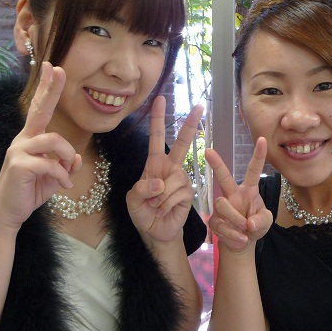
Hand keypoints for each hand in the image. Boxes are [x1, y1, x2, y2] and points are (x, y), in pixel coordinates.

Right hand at [0, 62, 82, 233]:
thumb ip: (64, 165)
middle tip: (59, 69)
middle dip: (51, 89)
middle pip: (39, 110)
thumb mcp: (52, 177)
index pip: (38, 109)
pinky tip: (63, 186)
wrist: (8, 213)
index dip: (46, 89)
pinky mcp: (19, 165)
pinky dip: (62, 175)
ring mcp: (18, 151)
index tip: (52, 67)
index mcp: (29, 139)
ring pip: (53, 140)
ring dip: (68, 156)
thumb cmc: (28, 192)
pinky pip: (50, 164)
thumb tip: (77, 157)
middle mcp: (22, 140)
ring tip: (68, 173)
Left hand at [127, 96, 203, 243]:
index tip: (160, 99)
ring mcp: (181, 179)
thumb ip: (140, 190)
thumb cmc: (143, 212)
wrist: (155, 231)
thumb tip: (160, 183)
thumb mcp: (132, 201)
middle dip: (190, 124)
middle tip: (199, 106)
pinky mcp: (188, 192)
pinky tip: (164, 210)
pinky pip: (177, 193)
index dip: (158, 118)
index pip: (156, 137)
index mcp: (154, 163)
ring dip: (159, 198)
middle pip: (182, 143)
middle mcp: (170, 167)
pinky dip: (166, 204)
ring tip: (155, 206)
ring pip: (172, 180)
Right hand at [204, 139, 271, 253]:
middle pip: (223, 177)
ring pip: (222, 205)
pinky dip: (232, 234)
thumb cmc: (255, 226)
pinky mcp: (214, 220)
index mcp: (248, 190)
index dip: (258, 155)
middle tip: (208, 151)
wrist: (243, 242)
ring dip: (235, 218)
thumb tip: (248, 223)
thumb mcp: (265, 222)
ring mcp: (222, 207)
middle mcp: (233, 194)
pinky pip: (220, 225)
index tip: (262, 139)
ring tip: (245, 229)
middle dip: (217, 164)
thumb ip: (261, 220)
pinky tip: (241, 239)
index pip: (253, 170)